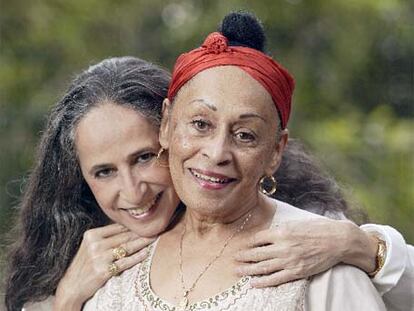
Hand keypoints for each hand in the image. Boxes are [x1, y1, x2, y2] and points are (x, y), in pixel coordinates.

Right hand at [54, 224, 154, 309]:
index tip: (146, 223)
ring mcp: (99, 258)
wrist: (71, 286)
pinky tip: (145, 253)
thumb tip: (128, 227)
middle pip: (124, 236)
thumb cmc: (84, 264)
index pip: (117, 227)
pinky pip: (125, 262)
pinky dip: (137, 258)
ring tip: (154, 239)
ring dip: (142, 243)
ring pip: (127, 248)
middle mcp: (95, 244)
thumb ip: (106, 236)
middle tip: (155, 229)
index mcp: (92, 235)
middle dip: (141, 233)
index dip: (133, 226)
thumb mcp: (90, 245)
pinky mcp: (104, 270)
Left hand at [234, 219, 355, 287]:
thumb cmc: (317, 229)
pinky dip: (263, 282)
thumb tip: (267, 233)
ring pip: (263, 267)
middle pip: (256, 253)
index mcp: (281, 231)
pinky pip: (276, 279)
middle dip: (243, 256)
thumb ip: (280, 229)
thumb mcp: (295, 223)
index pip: (257, 238)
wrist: (338, 240)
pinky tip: (253, 283)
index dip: (247, 243)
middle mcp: (282, 246)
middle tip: (234, 259)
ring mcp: (289, 260)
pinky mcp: (297, 271)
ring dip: (248, 269)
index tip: (240, 246)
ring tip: (238, 270)